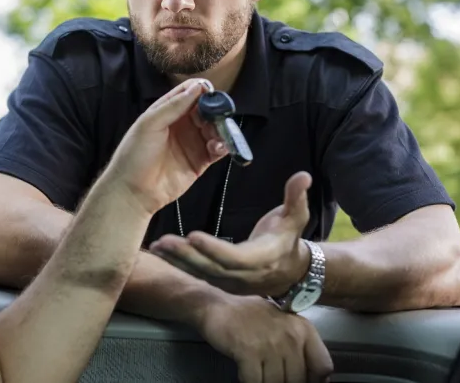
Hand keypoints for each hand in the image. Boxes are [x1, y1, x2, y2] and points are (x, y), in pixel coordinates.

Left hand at [102, 78, 228, 214]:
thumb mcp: (150, 123)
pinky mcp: (200, 162)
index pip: (188, 93)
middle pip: (206, 110)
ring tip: (217, 135)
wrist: (132, 191)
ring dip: (220, 129)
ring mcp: (192, 143)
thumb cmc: (135, 154)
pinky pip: (217, 150)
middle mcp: (182, 125)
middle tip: (219, 115)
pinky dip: (222, 146)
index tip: (210, 91)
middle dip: (214, 110)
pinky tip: (219, 147)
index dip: (201, 90)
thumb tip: (198, 87)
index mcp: (167, 112)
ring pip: (214, 129)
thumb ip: (174, 105)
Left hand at [149, 172, 312, 295]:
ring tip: (156, 245)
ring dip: (176, 260)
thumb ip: (296, 197)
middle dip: (186, 255)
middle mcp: (243, 276)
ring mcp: (230, 283)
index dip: (214, 249)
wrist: (289, 272)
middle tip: (164, 241)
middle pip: (211, 268)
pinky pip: (195, 274)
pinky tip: (159, 251)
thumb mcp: (295, 217)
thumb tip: (303, 176)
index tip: (194, 236)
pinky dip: (177, 264)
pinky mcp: (218, 282)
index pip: (235, 258)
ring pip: (199, 273)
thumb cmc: (287, 239)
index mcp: (262, 259)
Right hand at [198, 294, 332, 382]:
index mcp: (303, 328)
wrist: (216, 306)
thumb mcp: (282, 325)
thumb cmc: (249, 317)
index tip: (299, 381)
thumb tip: (319, 378)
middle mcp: (291, 336)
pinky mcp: (249, 352)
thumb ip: (299, 346)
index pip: (323, 366)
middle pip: (298, 380)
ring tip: (258, 376)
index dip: (313, 380)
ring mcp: (270, 344)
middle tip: (270, 377)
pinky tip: (246, 376)